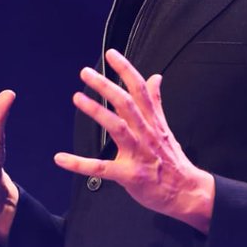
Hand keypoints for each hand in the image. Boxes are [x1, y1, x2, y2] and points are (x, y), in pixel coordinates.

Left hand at [55, 49, 214, 232]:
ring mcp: (138, 154)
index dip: (126, 70)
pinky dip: (80, 164)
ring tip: (78, 98)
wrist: (186, 191)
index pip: (140, 89)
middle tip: (86, 73)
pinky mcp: (129, 175)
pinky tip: (61, 158)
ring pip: (117, 128)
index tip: (111, 54)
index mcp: (153, 122)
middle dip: (106, 86)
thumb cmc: (172, 160)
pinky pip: (102, 168)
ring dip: (97, 111)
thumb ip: (156, 102)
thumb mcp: (165, 127)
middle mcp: (146, 134)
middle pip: (126, 104)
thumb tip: (155, 77)